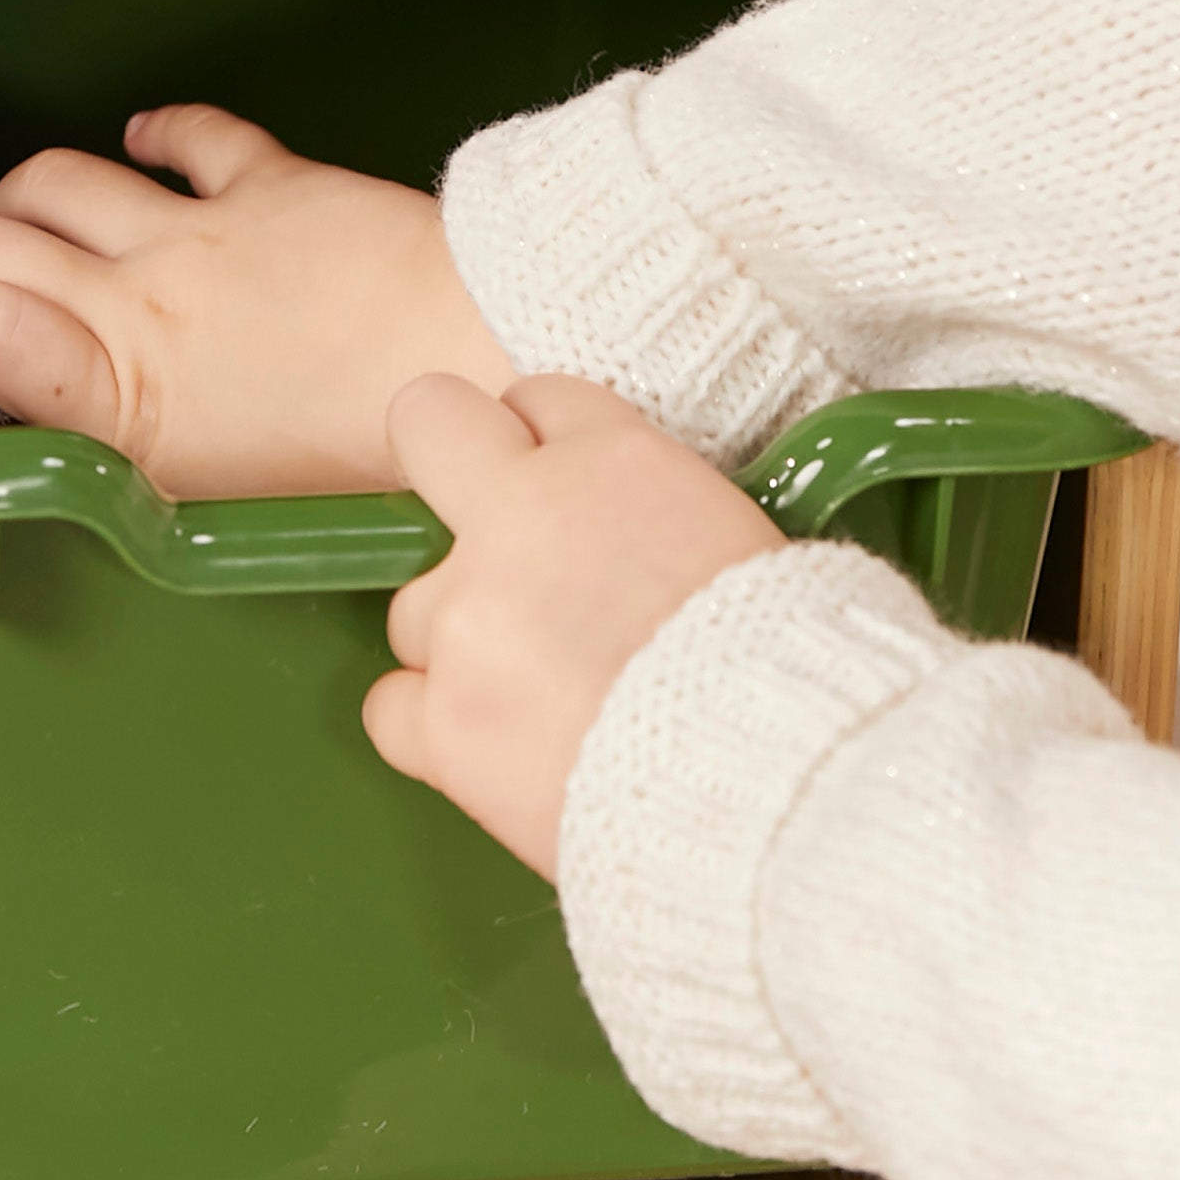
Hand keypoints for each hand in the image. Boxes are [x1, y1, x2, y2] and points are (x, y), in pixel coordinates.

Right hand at [0, 106, 511, 499]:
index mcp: (116, 396)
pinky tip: (141, 140)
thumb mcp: (214, 509)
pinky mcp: (271, 184)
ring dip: (5, 199)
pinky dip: (151, 134)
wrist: (484, 356)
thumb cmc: (369, 462)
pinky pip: (186, 136)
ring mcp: (199, 231)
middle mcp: (135, 299)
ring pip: (51, 180)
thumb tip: (45, 458)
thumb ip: (117, 471)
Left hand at [361, 374, 781, 876]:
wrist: (773, 780)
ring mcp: (468, 618)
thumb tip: (613, 537)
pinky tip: (497, 743)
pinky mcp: (443, 719)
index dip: (551, 447)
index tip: (570, 493)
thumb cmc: (788, 665)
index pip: (539, 399)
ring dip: (464, 636)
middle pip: (427, 425)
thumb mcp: (737, 534)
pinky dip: (435, 726)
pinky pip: (391, 705)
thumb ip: (649, 511)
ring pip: (415, 601)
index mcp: (613, 458)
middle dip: (448, 461)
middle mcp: (521, 517)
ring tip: (542, 694)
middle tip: (488, 531)